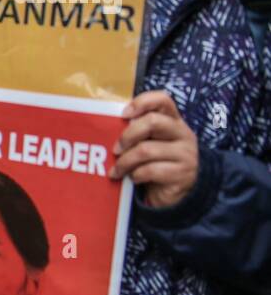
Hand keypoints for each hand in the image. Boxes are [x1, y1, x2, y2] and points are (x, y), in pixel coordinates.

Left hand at [110, 90, 199, 208]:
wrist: (171, 194)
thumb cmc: (152, 164)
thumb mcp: (146, 143)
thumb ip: (135, 131)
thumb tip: (108, 124)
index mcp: (173, 121)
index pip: (163, 100)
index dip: (142, 102)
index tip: (123, 115)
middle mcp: (183, 134)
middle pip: (153, 122)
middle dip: (127, 135)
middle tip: (115, 149)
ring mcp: (186, 154)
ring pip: (147, 150)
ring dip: (125, 162)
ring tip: (117, 171)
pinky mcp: (183, 174)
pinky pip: (151, 170)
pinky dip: (136, 175)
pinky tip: (132, 178)